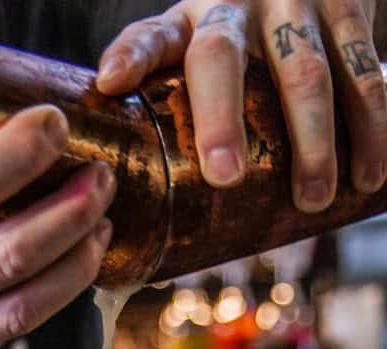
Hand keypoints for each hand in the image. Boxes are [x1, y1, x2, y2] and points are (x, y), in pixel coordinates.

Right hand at [0, 106, 114, 348]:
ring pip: (22, 305)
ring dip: (74, 262)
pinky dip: (48, 298)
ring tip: (103, 225)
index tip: (54, 124)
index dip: (16, 154)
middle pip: (8, 252)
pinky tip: (73, 270)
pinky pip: (7, 333)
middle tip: (101, 178)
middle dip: (68, 212)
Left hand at [96, 0, 386, 212]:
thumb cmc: (236, 35)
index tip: (113, 82)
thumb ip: (160, 102)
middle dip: (222, 119)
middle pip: (222, 57)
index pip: (151, 35)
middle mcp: (238, 4)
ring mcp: (296, 2)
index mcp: (190, 20)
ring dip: (314, 140)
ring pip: (305, 71)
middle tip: (224, 177)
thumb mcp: (190, 50)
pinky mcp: (349, 8)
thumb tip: (122, 202)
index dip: (133, 56)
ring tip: (314, 200)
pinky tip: (371, 174)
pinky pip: (364, 68)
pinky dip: (373, 124)